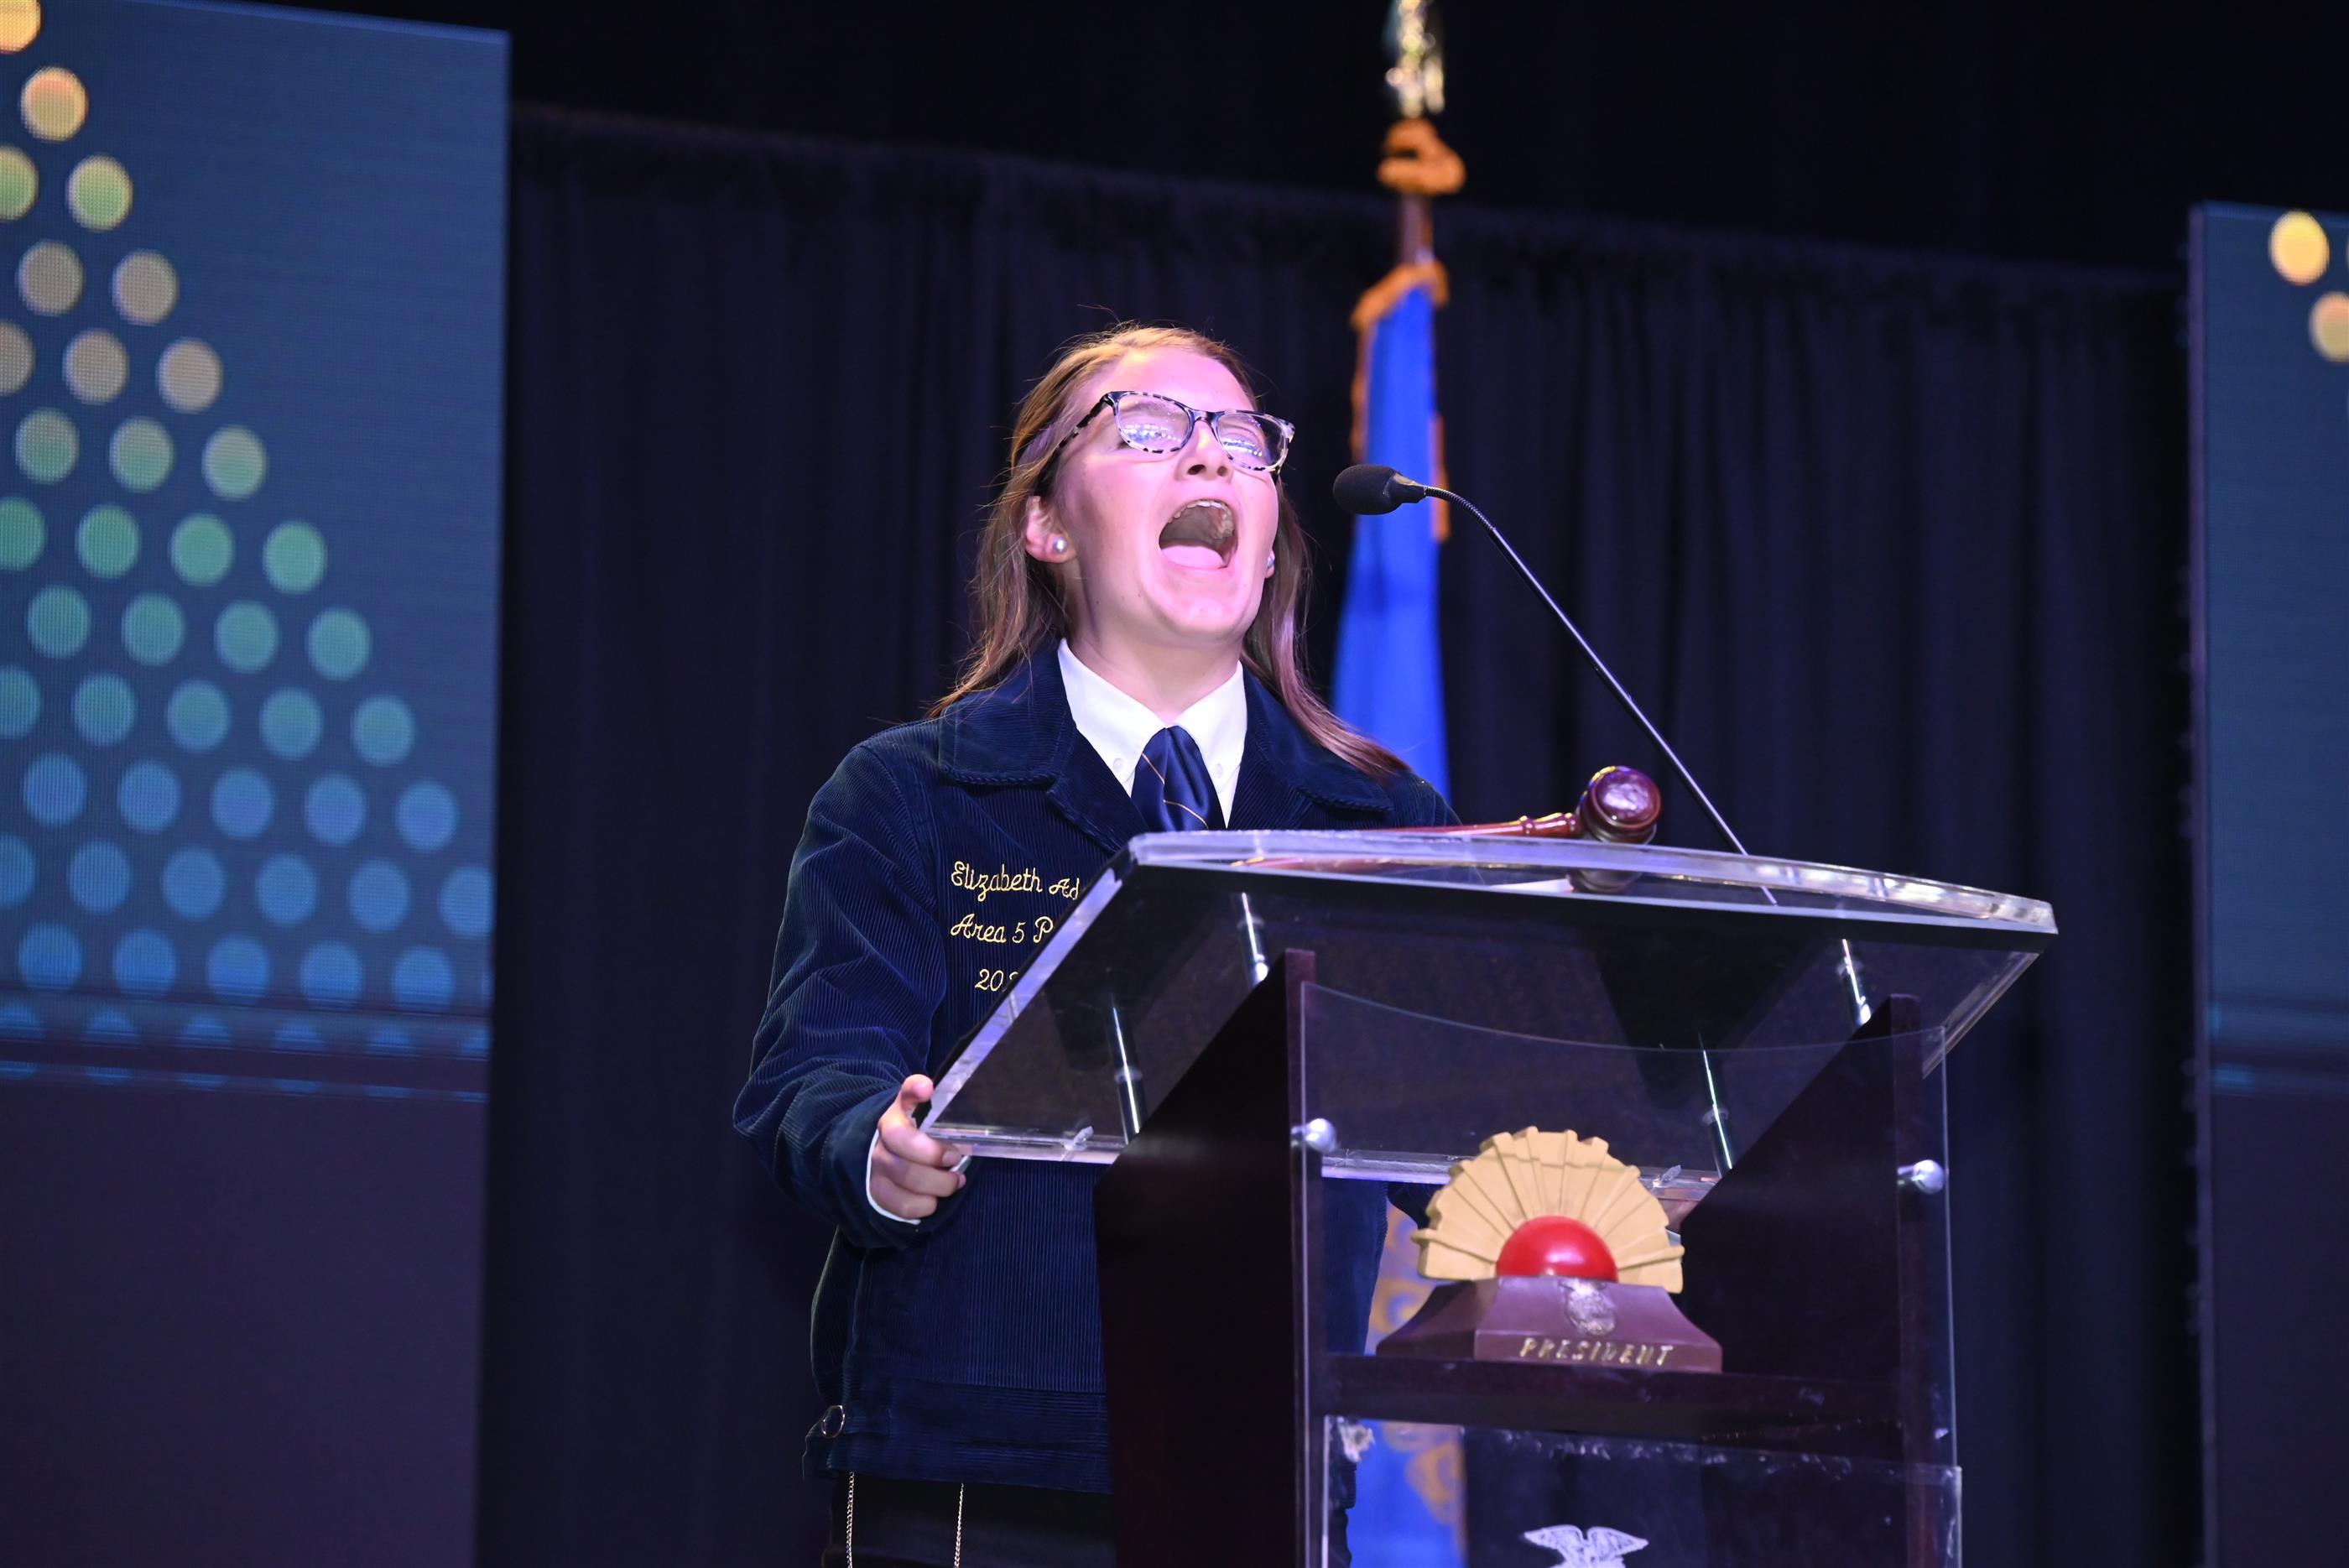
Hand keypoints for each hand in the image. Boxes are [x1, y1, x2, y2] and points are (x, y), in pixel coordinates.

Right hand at [870, 1074, 967, 1220]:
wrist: (896, 1159)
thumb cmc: (926, 1139)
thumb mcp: (937, 1122)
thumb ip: (949, 1111)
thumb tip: (967, 1106)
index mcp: (903, 1110)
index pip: (906, 1092)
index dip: (915, 1089)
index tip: (928, 1090)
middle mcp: (884, 1134)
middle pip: (902, 1142)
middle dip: (935, 1155)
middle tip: (955, 1159)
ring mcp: (878, 1164)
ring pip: (904, 1176)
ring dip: (937, 1184)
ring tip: (954, 1181)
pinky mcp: (878, 1191)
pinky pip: (902, 1204)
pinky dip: (925, 1205)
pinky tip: (934, 1198)